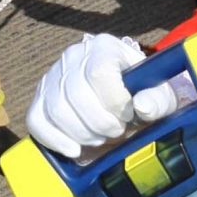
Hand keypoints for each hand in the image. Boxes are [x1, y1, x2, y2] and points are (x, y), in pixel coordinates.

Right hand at [28, 33, 179, 157]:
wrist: (124, 99)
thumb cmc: (141, 95)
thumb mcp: (160, 95)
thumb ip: (158, 100)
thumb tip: (143, 106)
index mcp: (104, 47)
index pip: (98, 73)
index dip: (114, 102)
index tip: (128, 116)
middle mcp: (73, 56)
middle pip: (75, 94)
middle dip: (99, 123)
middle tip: (116, 131)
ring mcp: (52, 77)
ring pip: (56, 110)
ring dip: (82, 134)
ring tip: (100, 137)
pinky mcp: (39, 99)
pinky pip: (36, 120)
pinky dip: (54, 140)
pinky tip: (75, 149)